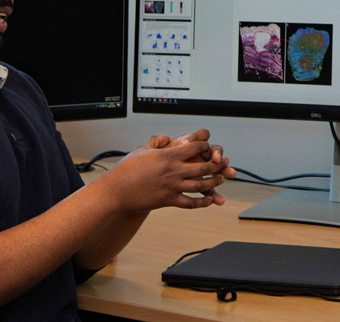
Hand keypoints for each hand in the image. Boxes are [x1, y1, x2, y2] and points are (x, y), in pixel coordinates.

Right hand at [98, 134, 234, 211]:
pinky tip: (209, 200)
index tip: (208, 147)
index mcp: (168, 156)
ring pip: (201, 185)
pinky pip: (190, 202)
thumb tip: (169, 138)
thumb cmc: (127, 169)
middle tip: (223, 164)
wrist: (116, 192)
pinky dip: (202, 202)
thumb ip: (158, 141)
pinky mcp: (168, 200)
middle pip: (204, 166)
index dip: (205, 145)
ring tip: (220, 179)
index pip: (195, 147)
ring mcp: (172, 187)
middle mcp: (173, 171)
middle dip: (217, 165)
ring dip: (214, 182)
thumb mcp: (142, 149)